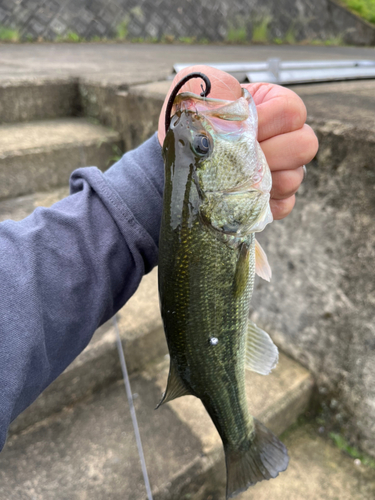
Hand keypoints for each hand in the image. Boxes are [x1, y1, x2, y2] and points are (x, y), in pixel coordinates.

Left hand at [158, 66, 317, 219]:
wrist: (181, 163)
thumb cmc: (192, 126)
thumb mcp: (196, 92)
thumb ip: (217, 84)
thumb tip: (236, 99)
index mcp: (272, 106)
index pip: (292, 111)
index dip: (267, 121)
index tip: (239, 128)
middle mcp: (285, 138)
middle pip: (305, 145)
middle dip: (269, 152)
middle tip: (237, 156)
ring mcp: (284, 170)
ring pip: (295, 178)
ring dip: (261, 179)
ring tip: (232, 175)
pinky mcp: (276, 200)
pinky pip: (284, 205)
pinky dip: (260, 203)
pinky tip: (237, 195)